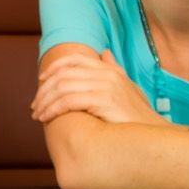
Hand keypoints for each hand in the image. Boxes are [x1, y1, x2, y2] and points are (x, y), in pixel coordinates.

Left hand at [31, 49, 161, 126]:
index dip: (54, 68)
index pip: (74, 60)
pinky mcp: (104, 100)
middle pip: (63, 74)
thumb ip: (114, 70)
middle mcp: (107, 74)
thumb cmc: (138, 117)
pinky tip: (47, 118)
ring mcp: (106, 85)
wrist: (154, 135)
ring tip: (38, 116)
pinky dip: (53, 109)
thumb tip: (105, 53)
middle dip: (44, 90)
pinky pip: (68, 101)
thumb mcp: (127, 89)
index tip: (41, 82)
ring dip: (45, 102)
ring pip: (62, 87)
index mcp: (109, 70)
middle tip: (35, 106)